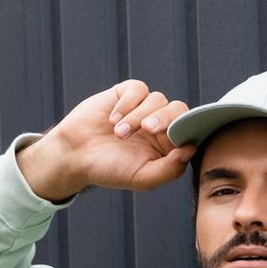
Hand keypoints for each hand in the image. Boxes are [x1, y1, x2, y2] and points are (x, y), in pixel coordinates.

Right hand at [16, 78, 196, 199]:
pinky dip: (127, 104)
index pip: (189, 130)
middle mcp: (159, 125)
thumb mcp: (143, 178)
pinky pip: (138, 89)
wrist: (75, 155)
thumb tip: (191, 149)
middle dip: (164, 118)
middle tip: (147, 130)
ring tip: (118, 134)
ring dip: (137, 116)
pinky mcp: (126, 94)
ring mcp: (143, 107)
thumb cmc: (109, 170)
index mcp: (167, 145)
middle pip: (178, 109)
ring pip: (157, 99)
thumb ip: (171, 169)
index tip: (170, 140)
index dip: (184, 130)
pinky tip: (112, 119)